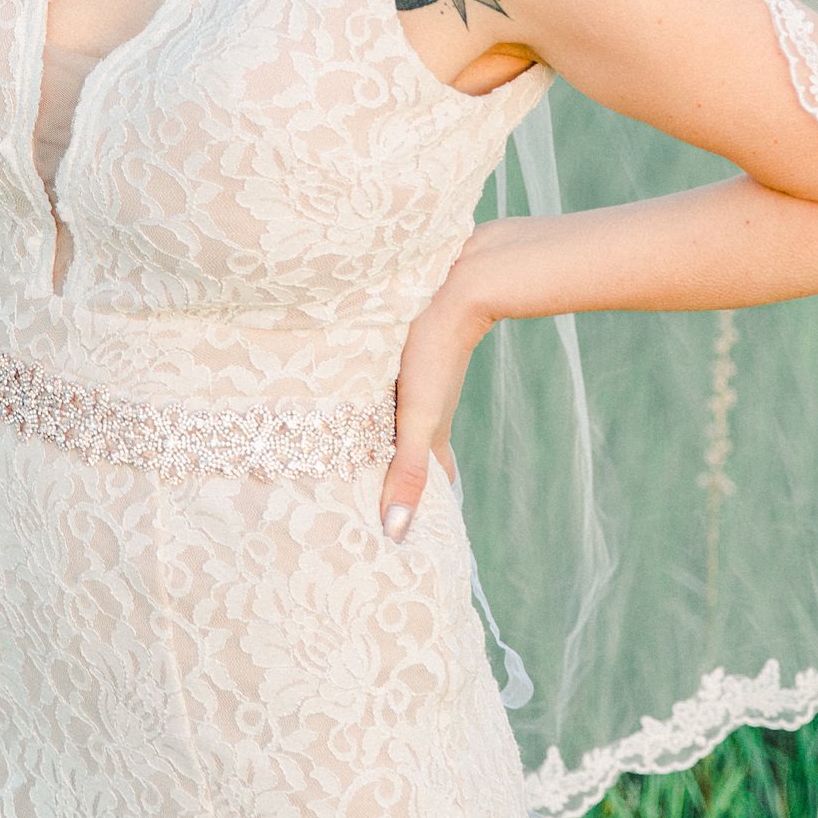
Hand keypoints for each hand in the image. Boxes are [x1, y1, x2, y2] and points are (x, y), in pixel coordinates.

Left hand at [379, 226, 503, 542]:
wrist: (459, 283)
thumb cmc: (435, 352)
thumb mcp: (416, 416)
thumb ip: (409, 471)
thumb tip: (397, 532)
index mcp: (431, 430)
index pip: (432, 479)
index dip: (422, 505)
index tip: (405, 533)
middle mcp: (429, 409)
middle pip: (418, 452)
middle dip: (400, 477)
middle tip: (375, 502)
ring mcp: (422, 381)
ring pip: (406, 420)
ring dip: (389, 439)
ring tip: (358, 457)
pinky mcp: (412, 352)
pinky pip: (395, 389)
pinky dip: (381, 404)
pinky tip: (363, 393)